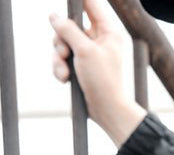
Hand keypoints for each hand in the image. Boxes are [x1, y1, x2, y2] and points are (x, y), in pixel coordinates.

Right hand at [49, 0, 145, 146]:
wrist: (106, 111)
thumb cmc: (103, 81)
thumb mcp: (85, 51)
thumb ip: (68, 30)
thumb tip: (54, 16)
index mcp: (107, 31)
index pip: (90, 4)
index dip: (76, 0)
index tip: (67, 4)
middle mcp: (98, 40)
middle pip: (69, 24)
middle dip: (61, 38)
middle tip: (64, 52)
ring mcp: (88, 53)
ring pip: (62, 42)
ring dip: (58, 57)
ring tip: (65, 70)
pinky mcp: (80, 66)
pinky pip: (62, 59)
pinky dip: (60, 68)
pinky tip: (65, 79)